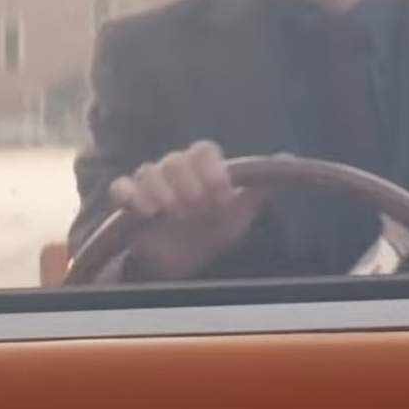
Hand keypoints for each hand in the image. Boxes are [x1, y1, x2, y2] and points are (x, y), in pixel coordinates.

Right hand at [110, 140, 265, 280]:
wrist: (185, 258)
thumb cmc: (215, 228)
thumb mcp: (242, 211)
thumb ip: (261, 185)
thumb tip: (288, 157)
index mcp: (203, 167)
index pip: (203, 149)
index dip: (212, 170)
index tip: (221, 194)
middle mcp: (175, 169)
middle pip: (175, 160)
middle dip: (188, 186)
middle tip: (197, 210)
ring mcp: (150, 184)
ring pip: (148, 171)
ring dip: (162, 192)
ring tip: (173, 214)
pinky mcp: (128, 202)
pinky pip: (120, 187)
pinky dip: (130, 195)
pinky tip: (146, 211)